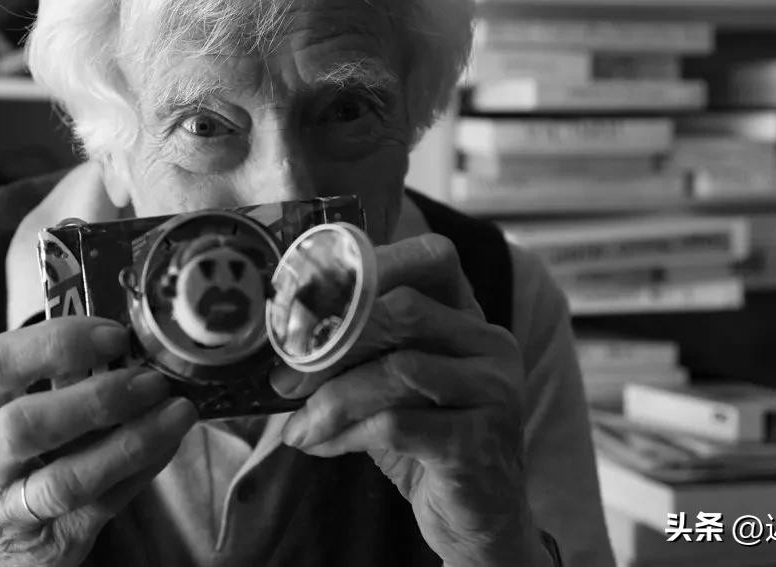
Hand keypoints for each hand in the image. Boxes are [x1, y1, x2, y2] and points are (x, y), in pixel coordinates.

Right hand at [0, 316, 196, 565]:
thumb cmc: (2, 460)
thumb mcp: (2, 412)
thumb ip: (53, 380)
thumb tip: (128, 345)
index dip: (58, 343)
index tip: (115, 335)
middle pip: (24, 426)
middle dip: (97, 398)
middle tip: (152, 380)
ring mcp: (10, 510)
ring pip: (65, 481)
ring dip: (130, 442)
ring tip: (177, 412)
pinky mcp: (49, 542)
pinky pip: (100, 506)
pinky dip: (140, 471)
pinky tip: (168, 443)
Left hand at [270, 234, 547, 566]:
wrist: (476, 517)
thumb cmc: (425, 441)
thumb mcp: (392, 385)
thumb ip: (359, 350)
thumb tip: (281, 337)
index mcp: (470, 317)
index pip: (431, 257)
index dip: (370, 265)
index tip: (309, 298)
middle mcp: (491, 344)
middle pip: (405, 309)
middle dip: (333, 341)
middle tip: (285, 376)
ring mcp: (493, 391)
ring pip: (398, 369)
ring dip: (332, 398)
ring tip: (299, 426)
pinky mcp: (479, 442)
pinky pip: (397, 424)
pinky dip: (347, 434)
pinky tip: (322, 446)